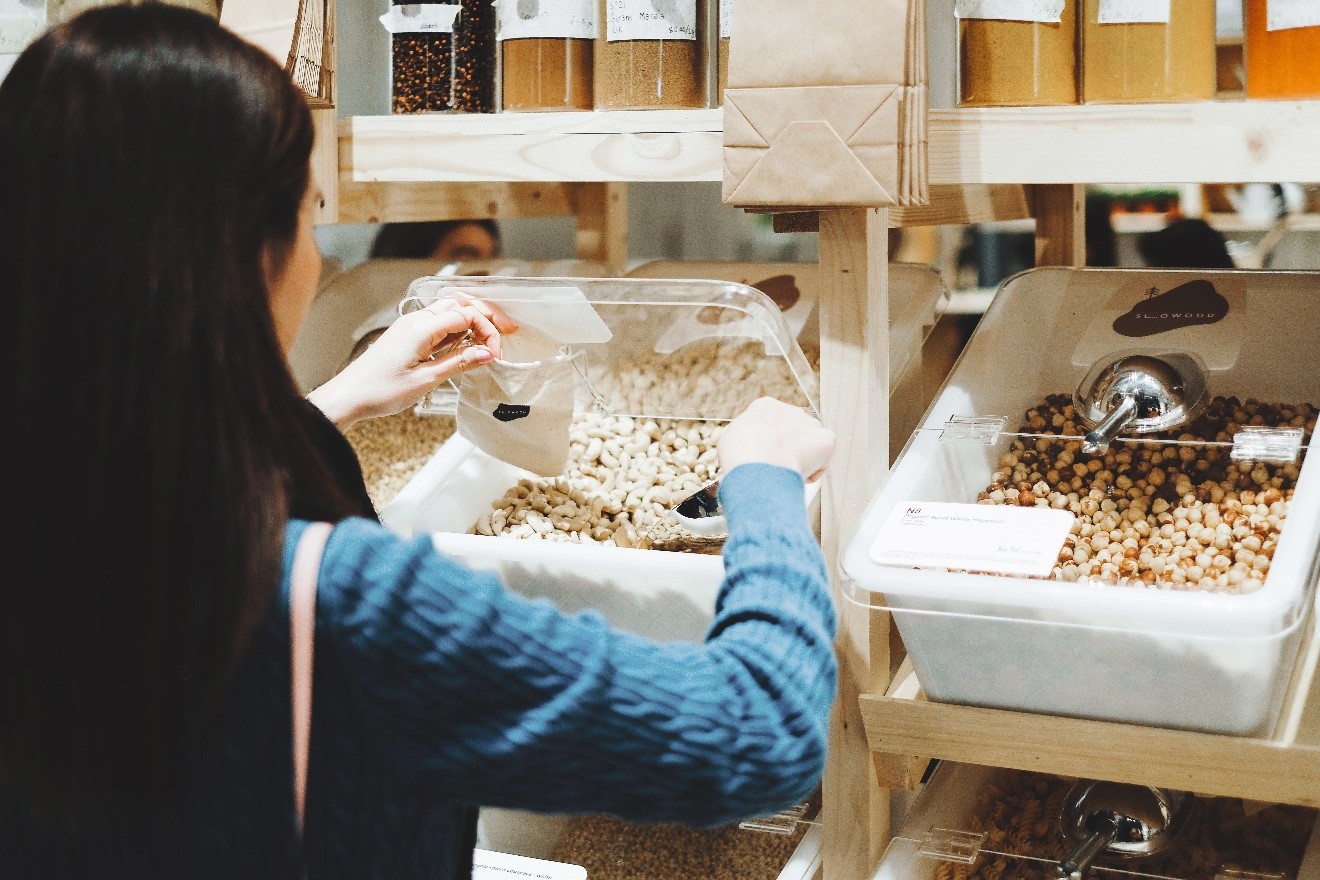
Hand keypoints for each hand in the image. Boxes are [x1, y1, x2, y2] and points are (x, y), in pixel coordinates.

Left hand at [307, 295, 516, 428]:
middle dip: (485, 316)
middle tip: (505, 332)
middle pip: (458, 305)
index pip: (465, 315)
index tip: (496, 351)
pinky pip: (437, 324)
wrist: (348, 397)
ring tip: (487, 340)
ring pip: (448, 312)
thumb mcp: (426, 379)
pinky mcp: (406, 335)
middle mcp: (415, 321)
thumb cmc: (379, 390)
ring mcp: (409, 326)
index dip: (487, 330)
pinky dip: (455, 330)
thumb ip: (459, 363)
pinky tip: (464, 345)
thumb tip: (486, 353)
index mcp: (421, 328)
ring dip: (471, 322)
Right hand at [717, 397, 835, 483]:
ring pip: (810, 443)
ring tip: (786, 474)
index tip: (763, 458)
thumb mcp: (730, 441)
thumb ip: (745, 439)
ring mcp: (810, 423)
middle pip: (792, 433)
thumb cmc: (740, 457)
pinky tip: (800, 476)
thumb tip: (750, 449)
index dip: (766, 444)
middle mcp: (790, 410)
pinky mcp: (826, 438)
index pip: (770, 424)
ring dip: (802, 459)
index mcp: (764, 407)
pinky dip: (816, 469)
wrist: (758, 466)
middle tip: (776, 469)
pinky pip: (824, 457)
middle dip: (787, 451)